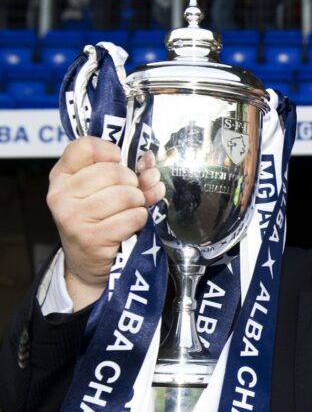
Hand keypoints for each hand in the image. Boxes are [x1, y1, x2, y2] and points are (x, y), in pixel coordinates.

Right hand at [46, 137, 163, 309]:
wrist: (88, 264)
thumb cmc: (98, 221)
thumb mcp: (102, 192)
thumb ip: (126, 172)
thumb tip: (149, 161)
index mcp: (61, 176)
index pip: (85, 146)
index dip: (111, 151)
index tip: (120, 162)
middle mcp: (61, 195)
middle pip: (114, 171)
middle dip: (133, 183)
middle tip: (132, 196)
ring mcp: (74, 218)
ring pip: (126, 195)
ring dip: (139, 203)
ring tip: (132, 210)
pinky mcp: (91, 237)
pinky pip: (132, 217)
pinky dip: (140, 219)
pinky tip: (132, 225)